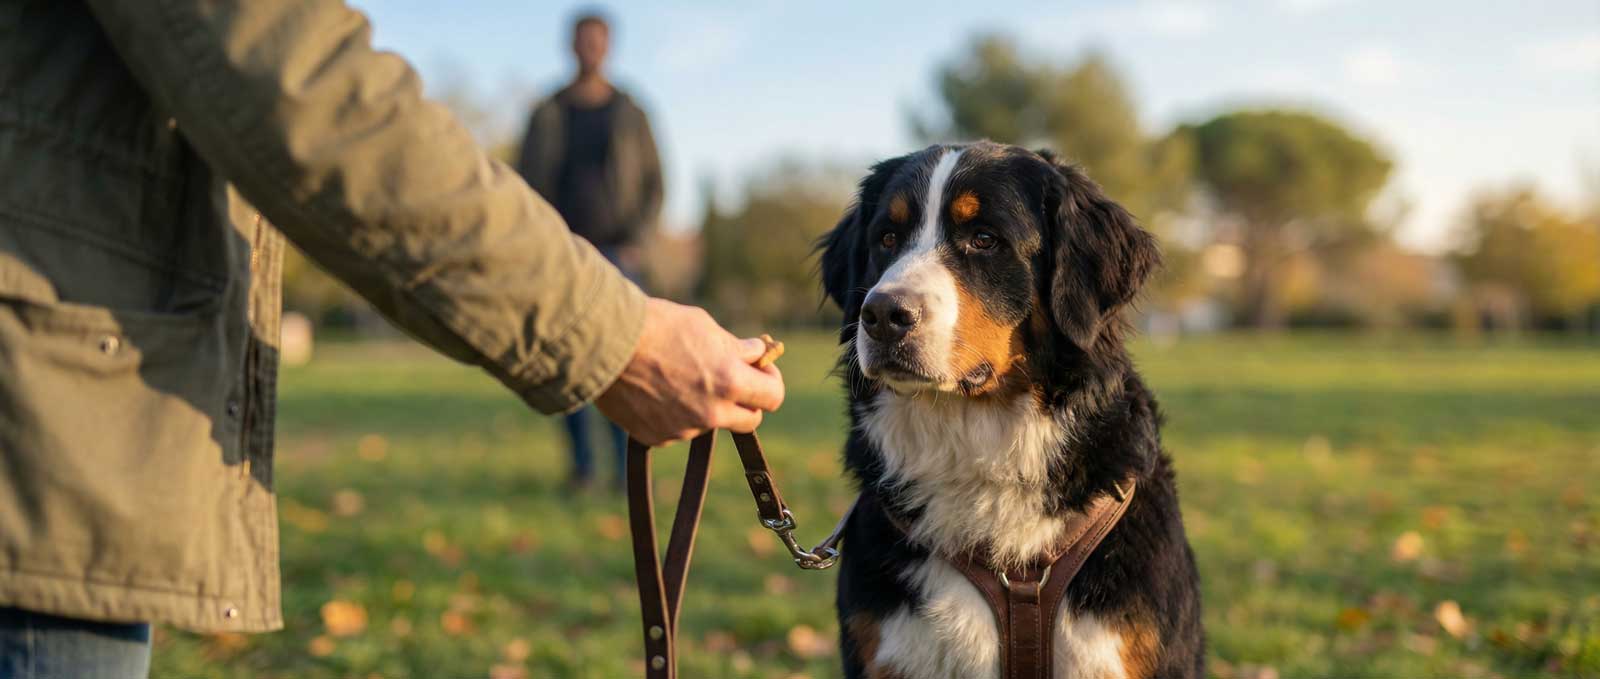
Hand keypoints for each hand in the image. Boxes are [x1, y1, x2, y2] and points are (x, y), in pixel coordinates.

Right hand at [595, 298, 784, 445]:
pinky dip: (675, 413)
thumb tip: (756, 354)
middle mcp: (711, 413)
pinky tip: (656, 388)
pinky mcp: (657, 437)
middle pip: (749, 421)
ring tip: (678, 375)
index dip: (770, 382)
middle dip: (746, 401)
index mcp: (730, 382)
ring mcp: (683, 430)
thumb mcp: (705, 326)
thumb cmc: (658, 326)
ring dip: (706, 405)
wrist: (605, 344)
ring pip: (709, 422)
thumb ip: (736, 348)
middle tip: (732, 380)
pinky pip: (678, 428)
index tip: (760, 370)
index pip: (773, 397)